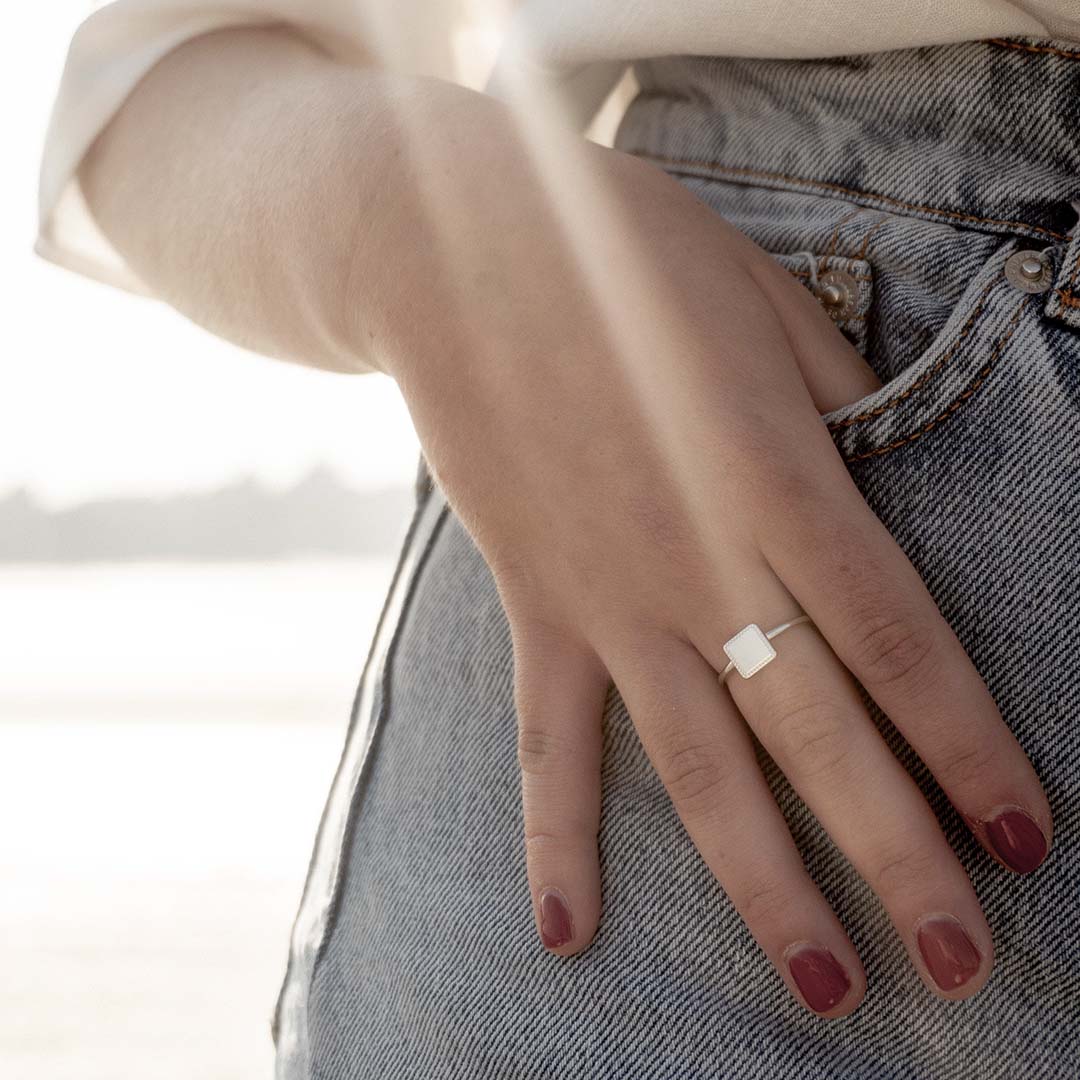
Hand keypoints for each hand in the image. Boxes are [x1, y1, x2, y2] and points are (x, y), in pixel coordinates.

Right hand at [379, 131, 1052, 1016]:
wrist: (456, 252)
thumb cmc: (625, 257)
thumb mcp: (766, 300)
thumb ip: (837, 396)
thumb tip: (881, 463)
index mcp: (775, 479)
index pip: (897, 642)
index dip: (966, 747)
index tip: (1025, 842)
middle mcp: (697, 561)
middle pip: (815, 732)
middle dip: (895, 855)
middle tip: (963, 969)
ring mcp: (605, 595)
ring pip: (697, 766)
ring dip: (764, 886)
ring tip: (826, 990)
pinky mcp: (533, 600)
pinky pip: (549, 738)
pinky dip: (559, 836)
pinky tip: (568, 934)